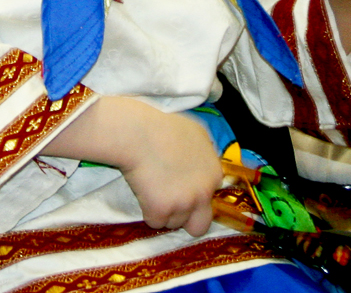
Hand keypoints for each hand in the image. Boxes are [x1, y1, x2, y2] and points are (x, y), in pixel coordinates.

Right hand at [47, 97, 219, 237]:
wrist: (136, 132)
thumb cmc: (160, 124)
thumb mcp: (194, 131)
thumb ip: (202, 153)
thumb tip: (197, 162)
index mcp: (213, 173)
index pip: (209, 197)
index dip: (191, 193)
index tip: (178, 186)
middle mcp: (204, 192)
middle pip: (199, 225)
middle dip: (186, 219)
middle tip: (169, 204)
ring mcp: (184, 203)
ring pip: (174, 223)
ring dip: (162, 211)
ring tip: (149, 189)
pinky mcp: (162, 210)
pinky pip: (154, 222)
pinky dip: (146, 211)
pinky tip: (140, 192)